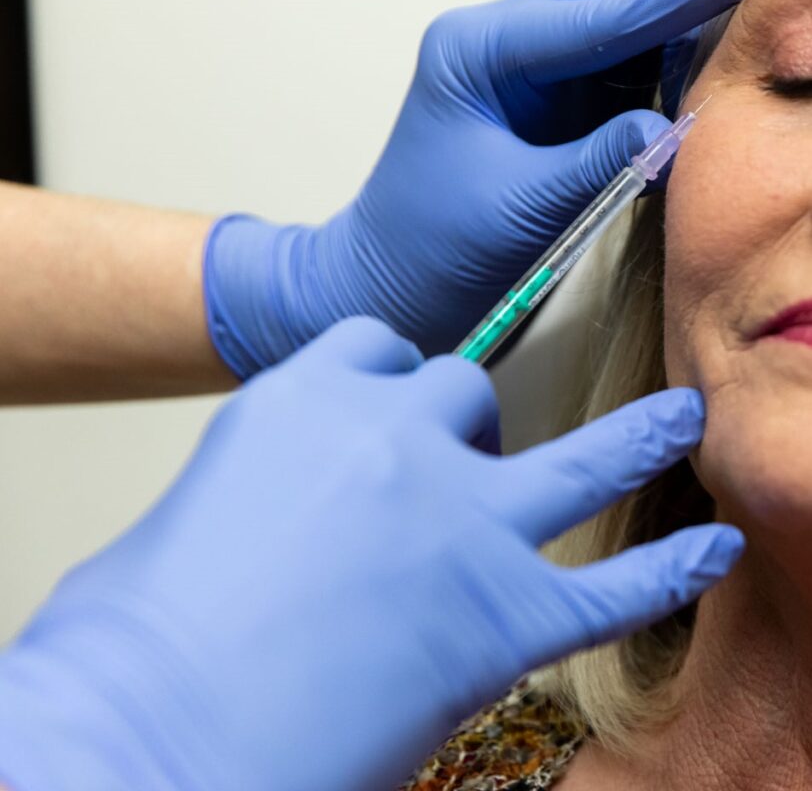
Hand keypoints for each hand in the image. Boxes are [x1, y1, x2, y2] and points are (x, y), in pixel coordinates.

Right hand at [0, 318, 742, 790]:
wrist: (154, 724)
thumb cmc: (139, 638)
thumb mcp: (187, 514)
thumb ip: (256, 485)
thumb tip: (271, 515)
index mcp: (306, 402)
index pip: (379, 349)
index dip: (395, 377)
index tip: (403, 404)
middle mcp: (392, 439)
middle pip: (467, 392)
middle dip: (472, 423)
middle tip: (470, 472)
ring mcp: (458, 522)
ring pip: (578, 457)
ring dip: (640, 435)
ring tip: (682, 419)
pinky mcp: (501, 617)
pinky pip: (611, 585)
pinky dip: (667, 568)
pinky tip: (712, 549)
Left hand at [203, 0, 767, 373]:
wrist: (393, 285)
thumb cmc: (433, 250)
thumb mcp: (521, 209)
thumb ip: (602, 162)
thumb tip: (675, 126)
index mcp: (480, 47)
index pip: (600, 7)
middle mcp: (507, 38)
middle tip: (708, 68)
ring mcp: (534, 65)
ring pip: (629, 10)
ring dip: (675, 41)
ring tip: (695, 104)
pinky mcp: (557, 100)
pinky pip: (628, 63)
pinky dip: (661, 80)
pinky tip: (673, 119)